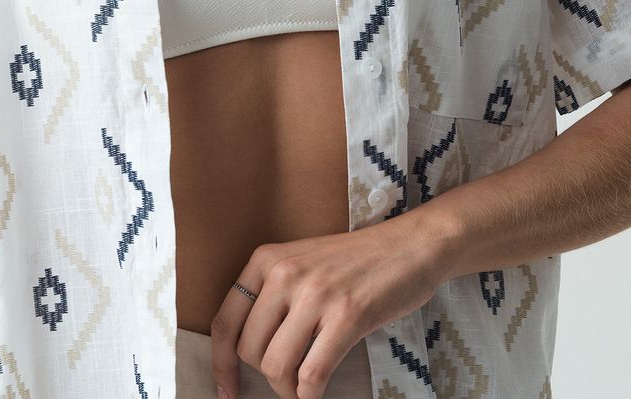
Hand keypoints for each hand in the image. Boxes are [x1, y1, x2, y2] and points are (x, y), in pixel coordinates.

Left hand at [210, 207, 439, 398]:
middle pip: (249, 350)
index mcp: (267, 259)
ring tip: (304, 384)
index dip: (222, 365)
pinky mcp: (347, 315)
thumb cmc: (356, 261)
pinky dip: (311, 395)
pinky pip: (312, 375)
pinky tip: (319, 390)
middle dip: (266, 376)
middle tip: (289, 377)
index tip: (227, 391)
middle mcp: (285, 272)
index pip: (225, 321)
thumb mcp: (302, 263)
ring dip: (288, 389)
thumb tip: (248, 351)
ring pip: (276, 366)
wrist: (409, 245)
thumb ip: (273, 295)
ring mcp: (316, 293)